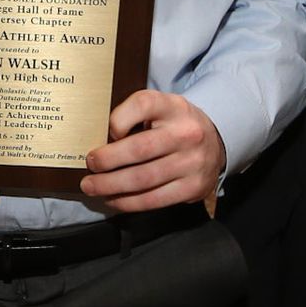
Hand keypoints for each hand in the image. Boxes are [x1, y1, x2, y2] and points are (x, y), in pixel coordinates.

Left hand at [80, 90, 225, 210]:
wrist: (215, 142)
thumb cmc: (176, 125)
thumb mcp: (161, 107)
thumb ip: (134, 114)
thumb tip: (100, 138)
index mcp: (174, 107)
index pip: (143, 104)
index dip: (119, 119)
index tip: (107, 131)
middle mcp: (186, 134)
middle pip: (139, 149)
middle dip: (107, 161)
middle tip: (90, 166)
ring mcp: (192, 163)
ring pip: (143, 179)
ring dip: (111, 185)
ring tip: (92, 186)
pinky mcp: (192, 188)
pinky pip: (154, 199)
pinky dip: (128, 202)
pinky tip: (114, 199)